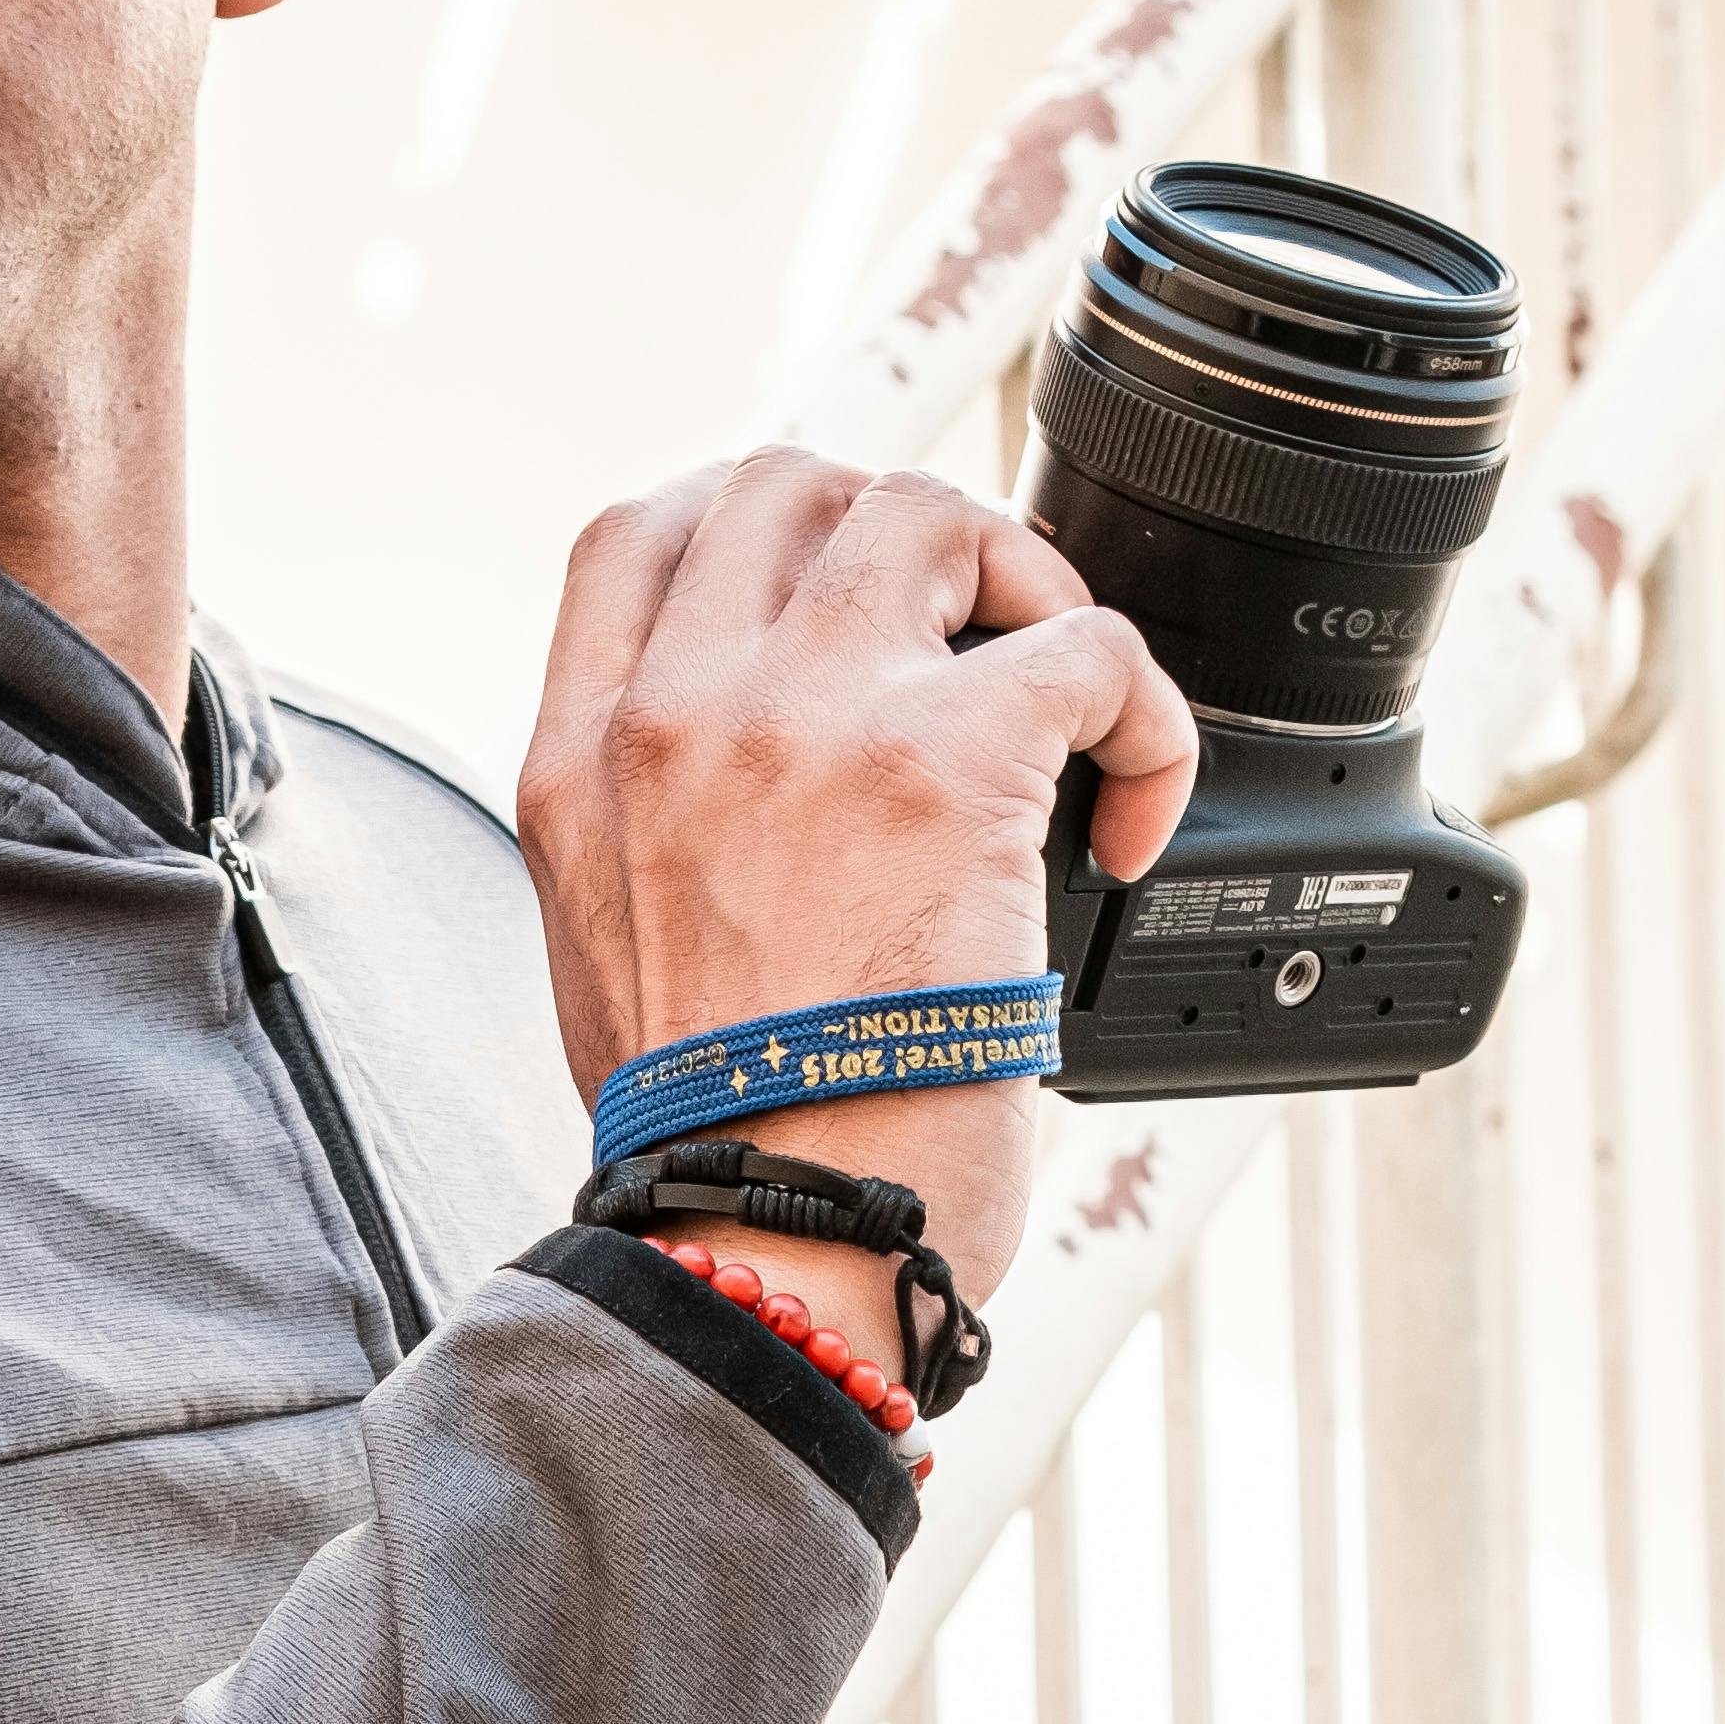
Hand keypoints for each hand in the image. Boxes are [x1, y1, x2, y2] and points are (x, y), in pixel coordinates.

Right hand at [518, 456, 1197, 1313]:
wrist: (774, 1241)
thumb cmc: (719, 1149)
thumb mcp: (609, 964)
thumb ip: (653, 841)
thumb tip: (744, 810)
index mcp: (582, 764)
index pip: (637, 536)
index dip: (755, 522)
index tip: (829, 578)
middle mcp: (677, 713)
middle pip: (792, 482)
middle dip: (896, 530)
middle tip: (964, 633)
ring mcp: (807, 717)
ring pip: (932, 516)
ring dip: (1018, 584)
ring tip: (1054, 702)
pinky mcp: (947, 758)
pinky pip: (1088, 643)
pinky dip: (1142, 717)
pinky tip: (1129, 815)